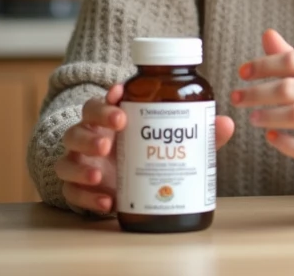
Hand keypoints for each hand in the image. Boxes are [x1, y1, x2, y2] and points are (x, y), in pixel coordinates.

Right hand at [56, 84, 235, 213]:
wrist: (117, 185)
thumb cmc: (143, 155)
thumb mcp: (168, 145)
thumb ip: (196, 136)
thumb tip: (226, 123)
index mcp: (111, 121)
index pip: (102, 101)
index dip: (108, 96)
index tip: (119, 92)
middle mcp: (91, 138)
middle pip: (81, 122)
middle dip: (96, 124)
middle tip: (116, 131)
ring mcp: (81, 163)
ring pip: (67, 156)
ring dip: (82, 162)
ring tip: (102, 171)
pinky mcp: (78, 189)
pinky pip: (71, 192)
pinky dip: (87, 197)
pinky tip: (108, 201)